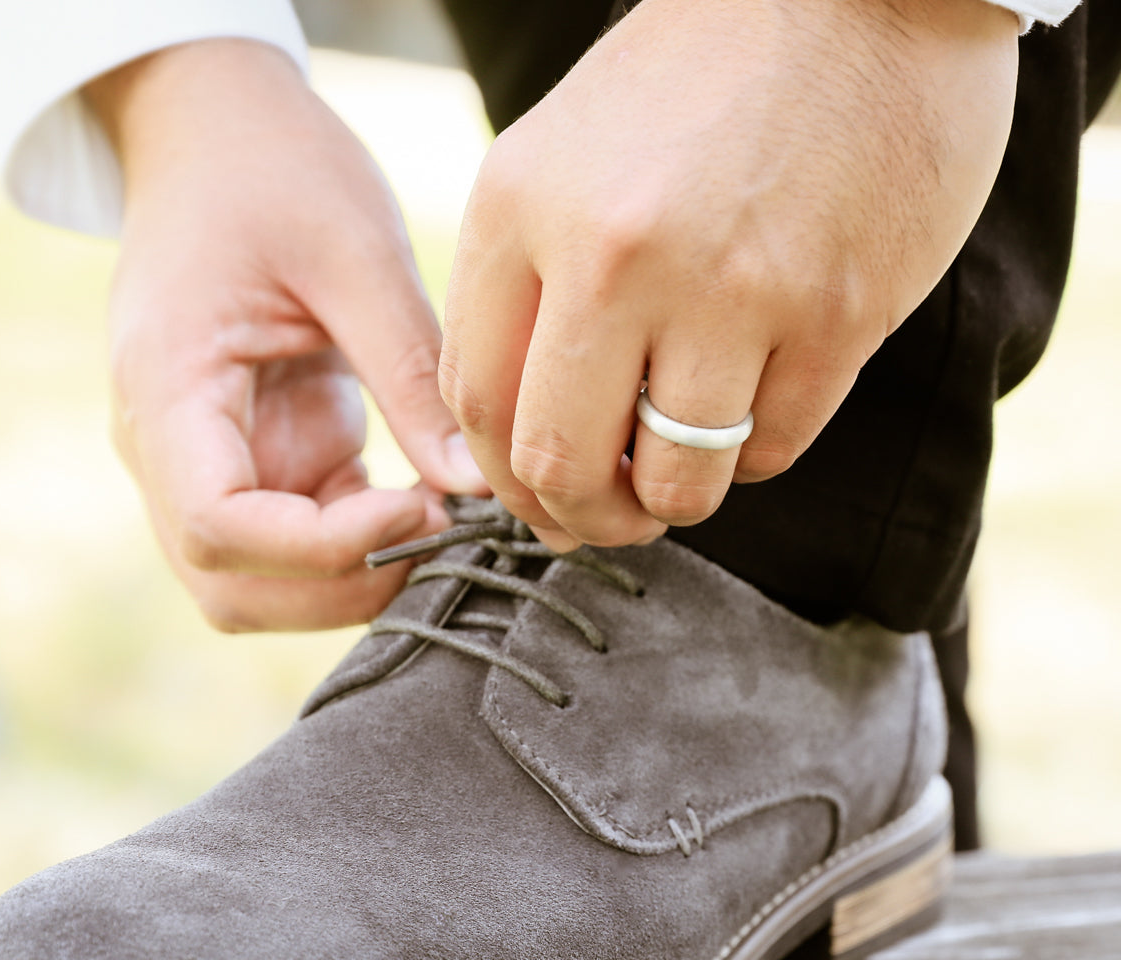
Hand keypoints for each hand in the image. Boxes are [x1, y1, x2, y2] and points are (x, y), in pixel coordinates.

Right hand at [87, 40, 486, 630]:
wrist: (217, 134)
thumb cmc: (274, 170)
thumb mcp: (356, 254)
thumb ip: (412, 374)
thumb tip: (473, 487)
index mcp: (167, 388)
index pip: (217, 525)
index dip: (320, 547)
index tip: (417, 507)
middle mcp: (170, 447)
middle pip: (231, 583)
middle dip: (339, 585)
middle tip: (438, 531)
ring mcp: (209, 462)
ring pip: (260, 584)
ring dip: (350, 578)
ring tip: (436, 517)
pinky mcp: (258, 460)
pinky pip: (299, 545)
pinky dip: (362, 546)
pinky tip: (422, 498)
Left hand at [439, 0, 1017, 550]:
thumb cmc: (695, 88)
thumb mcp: (561, 161)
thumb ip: (522, 294)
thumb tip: (513, 445)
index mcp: (522, 208)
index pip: (476, 404)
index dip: (505, 483)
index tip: (539, 500)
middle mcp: (615, 253)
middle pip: (562, 463)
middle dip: (582, 519)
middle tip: (610, 518)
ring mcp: (731, 286)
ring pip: (676, 481)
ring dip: (674, 500)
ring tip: (683, 467)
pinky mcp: (835, 312)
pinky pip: (774, 449)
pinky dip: (756, 452)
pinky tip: (757, 401)